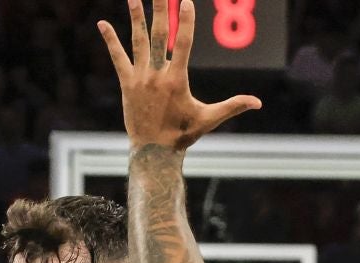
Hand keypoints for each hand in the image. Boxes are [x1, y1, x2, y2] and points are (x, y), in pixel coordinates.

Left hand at [99, 0, 260, 154]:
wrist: (154, 151)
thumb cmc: (183, 135)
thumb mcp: (209, 119)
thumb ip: (232, 106)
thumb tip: (257, 102)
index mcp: (177, 80)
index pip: (183, 44)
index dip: (185, 22)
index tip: (185, 1)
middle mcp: (157, 75)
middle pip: (159, 35)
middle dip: (160, 10)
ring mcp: (140, 78)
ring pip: (138, 41)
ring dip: (135, 17)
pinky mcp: (126, 83)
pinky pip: (117, 58)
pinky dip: (110, 41)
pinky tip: (102, 24)